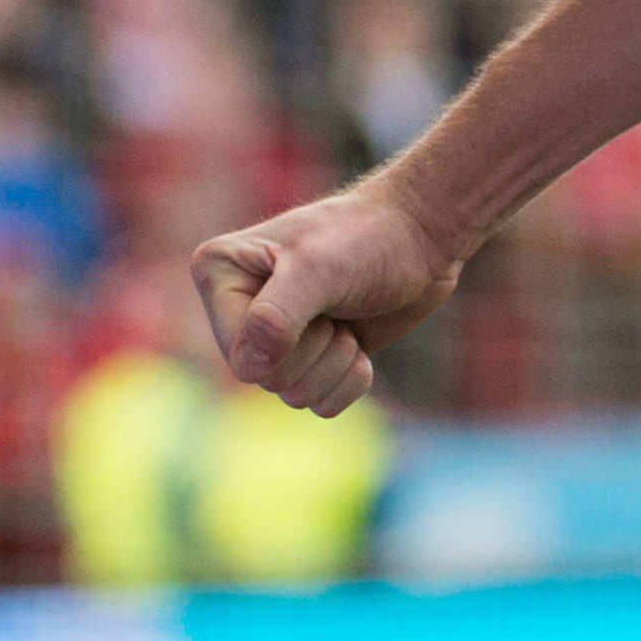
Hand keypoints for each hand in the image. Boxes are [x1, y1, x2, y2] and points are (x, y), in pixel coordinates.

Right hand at [188, 181, 465, 417]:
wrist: (421, 237)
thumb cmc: (367, 239)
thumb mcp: (319, 269)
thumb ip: (276, 317)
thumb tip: (248, 370)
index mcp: (219, 273)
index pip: (240, 356)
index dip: (290, 343)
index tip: (318, 297)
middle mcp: (237, 308)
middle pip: (267, 379)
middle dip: (317, 350)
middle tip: (336, 305)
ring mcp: (273, 336)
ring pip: (295, 395)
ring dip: (337, 362)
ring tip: (346, 316)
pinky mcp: (310, 358)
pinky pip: (322, 404)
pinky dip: (351, 378)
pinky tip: (358, 339)